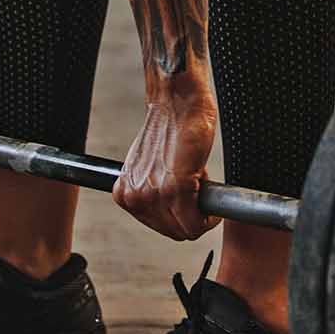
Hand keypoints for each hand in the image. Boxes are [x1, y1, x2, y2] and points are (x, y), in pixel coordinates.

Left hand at [115, 78, 219, 240]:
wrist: (178, 101)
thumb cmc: (170, 128)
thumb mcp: (148, 167)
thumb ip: (151, 190)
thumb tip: (168, 211)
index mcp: (125, 193)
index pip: (159, 227)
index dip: (180, 215)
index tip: (189, 200)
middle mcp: (135, 198)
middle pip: (173, 232)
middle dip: (191, 215)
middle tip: (196, 187)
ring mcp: (154, 195)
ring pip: (187, 230)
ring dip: (200, 209)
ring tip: (197, 178)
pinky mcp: (176, 188)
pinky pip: (198, 223)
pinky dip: (209, 213)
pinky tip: (206, 184)